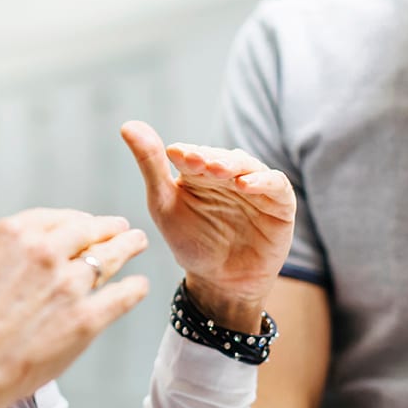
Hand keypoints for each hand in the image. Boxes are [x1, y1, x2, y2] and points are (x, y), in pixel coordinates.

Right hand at [0, 160, 149, 407]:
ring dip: (128, 248)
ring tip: (138, 244)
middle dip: (109, 229)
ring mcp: (69, 287)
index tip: (84, 223)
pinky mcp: (85, 321)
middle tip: (122, 230)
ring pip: (110, 258)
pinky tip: (139, 286)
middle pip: (90, 232)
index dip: (74, 221)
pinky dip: (134, 289)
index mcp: (15, 232)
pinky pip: (121, 296)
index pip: (58, 217)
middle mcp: (47, 252)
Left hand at [121, 120, 294, 332]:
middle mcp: (229, 173)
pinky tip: (245, 185)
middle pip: (221, 157)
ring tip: (217, 170)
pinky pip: (276, 185)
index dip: (186, 153)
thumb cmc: (191, 242)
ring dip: (232, 165)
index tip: (174, 155)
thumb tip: (128, 126)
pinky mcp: (280, 203)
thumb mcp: (164, 205)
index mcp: (200, 171)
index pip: (194, 154)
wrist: (220, 281)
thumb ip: (150, 166)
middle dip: (208, 158)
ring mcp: (256, 186)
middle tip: (195, 161)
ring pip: (248, 166)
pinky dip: (263, 181)